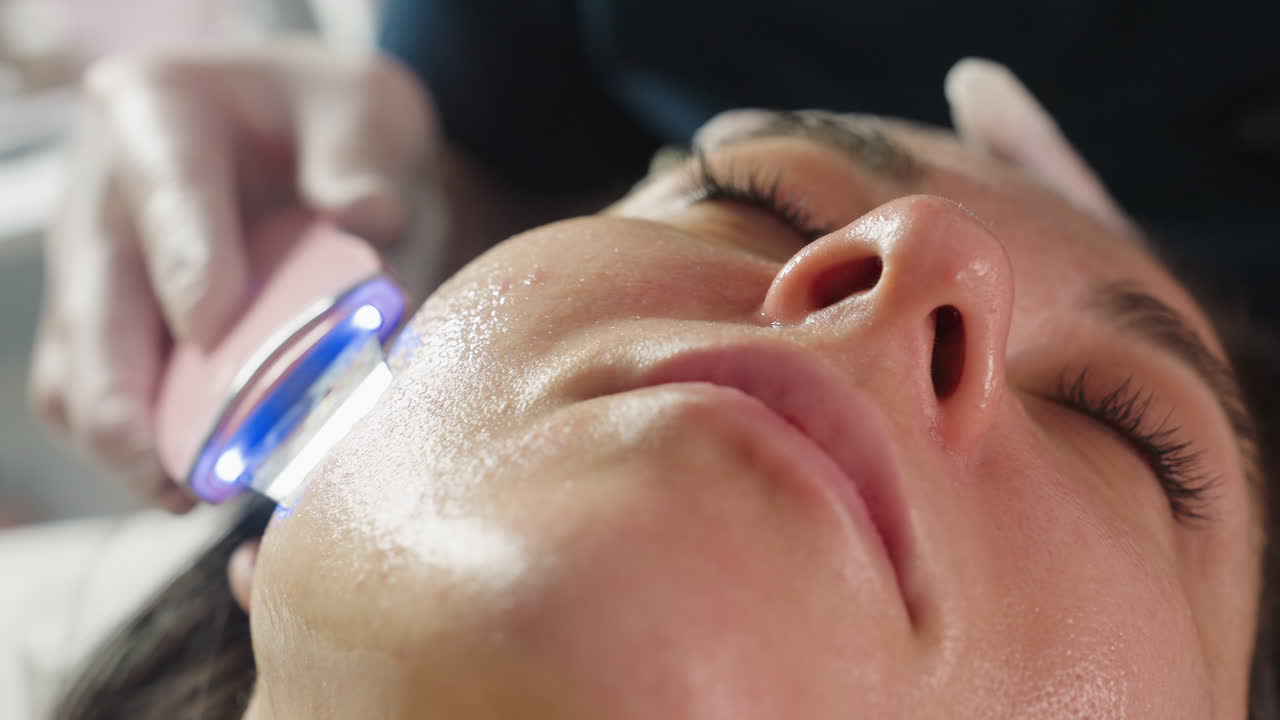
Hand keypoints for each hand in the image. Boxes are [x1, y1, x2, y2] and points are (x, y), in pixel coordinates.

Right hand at [29, 39, 435, 510]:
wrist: (307, 132)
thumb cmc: (330, 116)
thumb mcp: (366, 110)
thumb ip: (364, 165)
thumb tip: (367, 225)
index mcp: (157, 112)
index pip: (165, 192)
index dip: (189, 265)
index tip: (216, 329)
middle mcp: (104, 193)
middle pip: (92, 308)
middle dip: (128, 402)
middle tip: (184, 473)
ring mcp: (96, 264)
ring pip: (76, 370)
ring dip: (127, 440)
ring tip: (190, 493)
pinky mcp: (110, 323)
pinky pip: (96, 395)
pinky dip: (137, 443)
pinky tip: (189, 479)